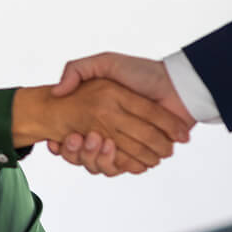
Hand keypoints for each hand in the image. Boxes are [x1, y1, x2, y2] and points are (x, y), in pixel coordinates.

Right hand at [12, 80, 188, 175]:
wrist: (176, 85)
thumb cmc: (143, 72)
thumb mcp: (106, 63)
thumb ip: (77, 70)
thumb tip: (56, 93)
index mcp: (97, 119)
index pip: (72, 139)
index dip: (62, 144)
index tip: (55, 141)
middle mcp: (109, 135)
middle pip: (83, 157)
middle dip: (76, 152)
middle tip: (75, 138)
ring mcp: (127, 148)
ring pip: (101, 166)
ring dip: (94, 157)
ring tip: (95, 140)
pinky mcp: (143, 156)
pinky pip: (124, 168)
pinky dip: (116, 163)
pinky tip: (109, 148)